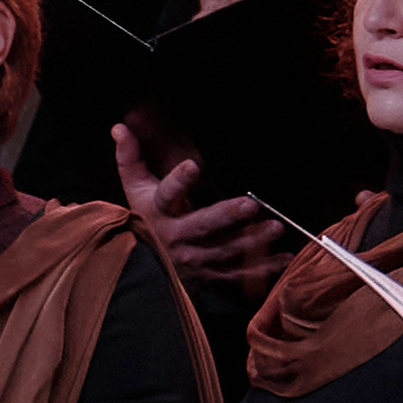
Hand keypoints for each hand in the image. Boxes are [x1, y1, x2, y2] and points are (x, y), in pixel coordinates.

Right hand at [114, 123, 285, 297]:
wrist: (141, 263)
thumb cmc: (144, 216)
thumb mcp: (135, 187)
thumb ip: (131, 157)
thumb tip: (120, 127)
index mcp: (158, 211)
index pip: (167, 194)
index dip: (179, 180)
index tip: (194, 165)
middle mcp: (175, 237)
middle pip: (202, 225)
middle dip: (227, 215)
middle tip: (250, 204)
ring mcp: (193, 258)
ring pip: (224, 250)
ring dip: (251, 241)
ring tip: (275, 228)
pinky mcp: (208, 274)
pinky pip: (236, 273)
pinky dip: (261, 268)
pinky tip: (283, 258)